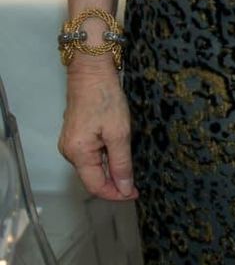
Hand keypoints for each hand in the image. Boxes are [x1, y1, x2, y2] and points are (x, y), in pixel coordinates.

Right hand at [58, 61, 136, 201]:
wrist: (91, 70)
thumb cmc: (105, 99)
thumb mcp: (119, 132)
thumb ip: (121, 163)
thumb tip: (124, 189)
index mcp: (77, 154)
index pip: (96, 186)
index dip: (115, 194)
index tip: (134, 193)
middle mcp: (69, 152)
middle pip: (92, 177)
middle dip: (114, 183)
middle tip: (136, 182)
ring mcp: (70, 142)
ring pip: (92, 166)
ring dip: (110, 170)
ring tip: (130, 168)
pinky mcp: (75, 134)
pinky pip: (90, 154)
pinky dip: (105, 158)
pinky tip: (118, 153)